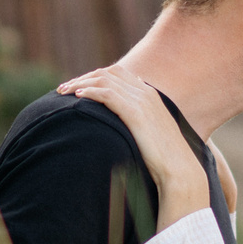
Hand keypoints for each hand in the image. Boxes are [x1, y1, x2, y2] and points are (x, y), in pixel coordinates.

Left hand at [58, 65, 210, 220]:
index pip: (117, 74)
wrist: (179, 170)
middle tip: (63, 89)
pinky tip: (77, 97)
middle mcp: (146, 93)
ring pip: (104, 80)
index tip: (77, 87)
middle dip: (83, 77)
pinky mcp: (136, 112)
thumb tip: (122, 125)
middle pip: (108, 73)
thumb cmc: (165, 159)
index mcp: (150, 95)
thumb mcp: (150, 135)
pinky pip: (107, 94)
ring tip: (63, 92)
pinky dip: (90, 92)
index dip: (94, 77)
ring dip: (80, 83)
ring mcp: (142, 101)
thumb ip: (138, 124)